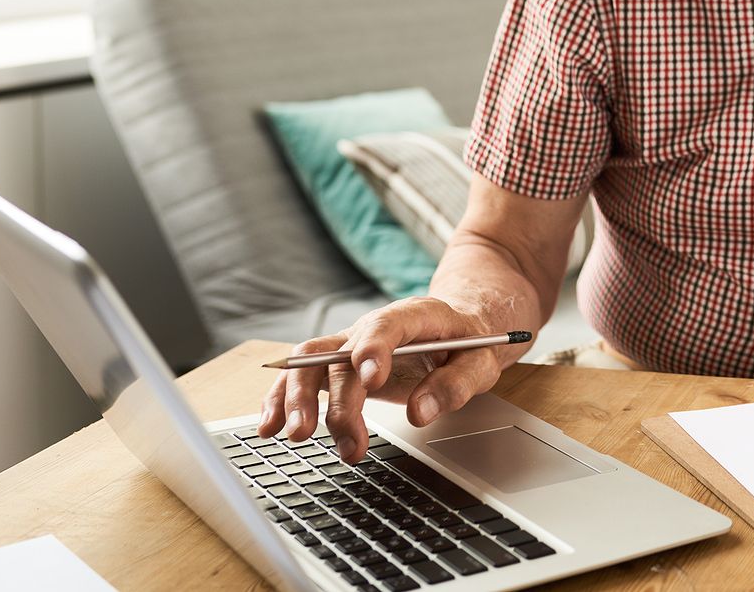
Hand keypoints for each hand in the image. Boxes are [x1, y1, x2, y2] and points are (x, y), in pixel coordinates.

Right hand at [256, 297, 517, 462]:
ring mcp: (351, 344)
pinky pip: (303, 376)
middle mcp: (374, 327)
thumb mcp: (482, 362)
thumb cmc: (471, 343)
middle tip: (346, 438)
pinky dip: (282, 399)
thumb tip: (421, 412)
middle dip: (338, 398)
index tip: (371, 380)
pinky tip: (270, 426)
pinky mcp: (340, 365)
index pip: (387, 326)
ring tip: (297, 436)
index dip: (374, 349)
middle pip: (342, 353)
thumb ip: (456, 384)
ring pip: (310, 362)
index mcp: (416, 316)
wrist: (462, 326)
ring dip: (298, 398)